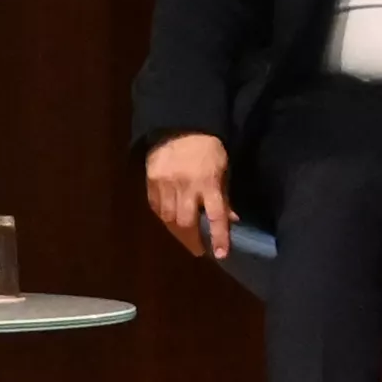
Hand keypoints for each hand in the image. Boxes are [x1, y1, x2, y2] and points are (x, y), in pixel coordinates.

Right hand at [143, 132, 236, 258]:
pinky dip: (164, 217)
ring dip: (177, 231)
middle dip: (192, 240)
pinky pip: (156, 207)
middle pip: (186, 222)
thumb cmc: (207, 148)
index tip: (220, 254)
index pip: (216, 216)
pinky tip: (170, 220)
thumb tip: (231, 219)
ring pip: (169, 218)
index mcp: (208, 182)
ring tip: (185, 235)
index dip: (219, 237)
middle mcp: (186, 186)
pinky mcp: (151, 181)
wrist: (179, 127)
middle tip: (199, 249)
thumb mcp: (223, 168)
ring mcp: (166, 184)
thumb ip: (224, 195)